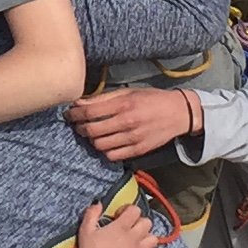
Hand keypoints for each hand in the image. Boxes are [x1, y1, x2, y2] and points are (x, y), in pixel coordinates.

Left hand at [66, 85, 192, 161]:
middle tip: (77, 125)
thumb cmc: (152, 99)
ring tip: (92, 133)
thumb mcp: (128, 92)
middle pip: (91, 131)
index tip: (69, 113)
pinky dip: (105, 150)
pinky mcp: (138, 151)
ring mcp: (133, 138)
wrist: (179, 113)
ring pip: (99, 145)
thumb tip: (80, 102)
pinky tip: (105, 142)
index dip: (74, 114)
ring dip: (91, 140)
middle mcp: (127, 122)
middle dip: (79, 128)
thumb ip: (104, 98)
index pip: (90, 112)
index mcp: (124, 104)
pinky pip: (112, 156)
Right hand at [75, 194, 160, 247]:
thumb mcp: (85, 231)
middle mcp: (134, 237)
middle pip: (147, 222)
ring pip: (153, 238)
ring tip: (135, 240)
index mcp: (121, 227)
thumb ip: (92, 214)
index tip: (120, 216)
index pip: (135, 210)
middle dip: (138, 222)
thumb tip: (98, 204)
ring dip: (145, 237)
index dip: (128, 210)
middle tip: (128, 228)